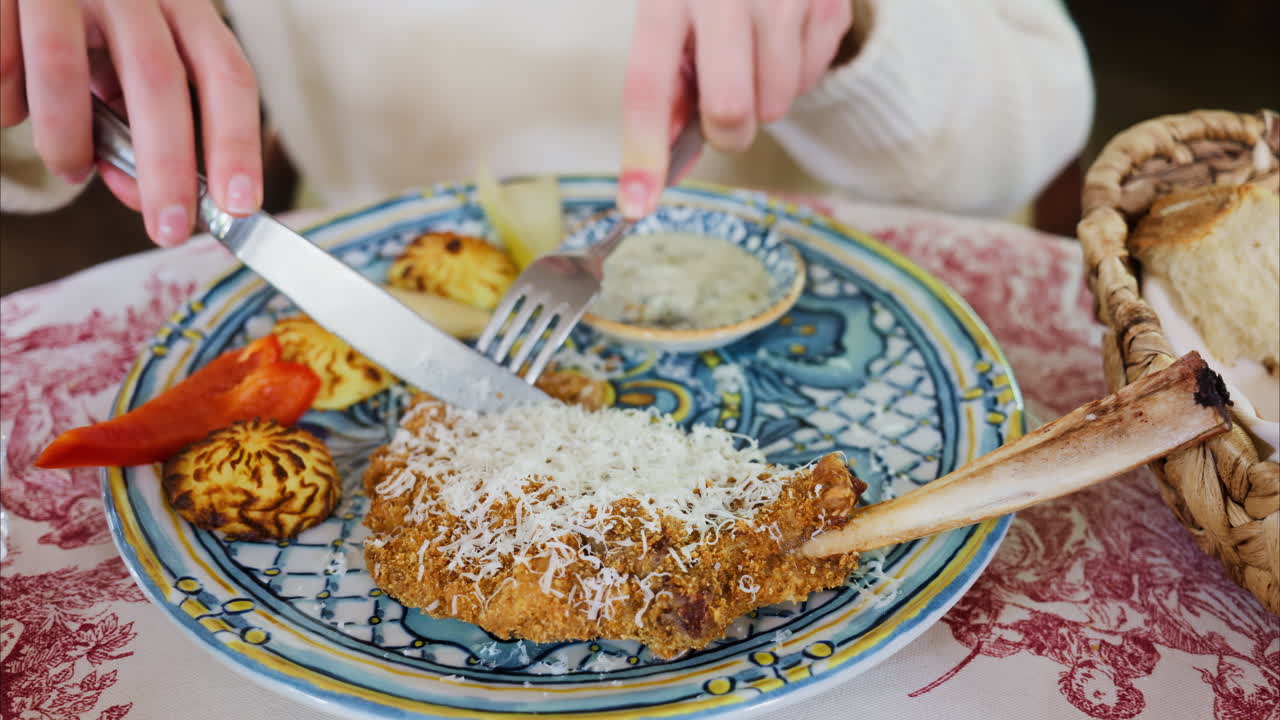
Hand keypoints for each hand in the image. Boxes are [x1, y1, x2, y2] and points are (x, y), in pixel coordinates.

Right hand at [0, 0, 262, 245]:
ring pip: (62, 68)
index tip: (239, 205)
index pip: (226, 75)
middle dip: (166, 167)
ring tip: (69, 168)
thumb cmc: (92, 34)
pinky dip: (10, 104)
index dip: (237, 142)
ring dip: (65, 138)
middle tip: (169, 230)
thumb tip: (142, 197)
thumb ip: (143, 127)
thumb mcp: (132, 72)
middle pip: (157, 79)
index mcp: (183, 10)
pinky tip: (15, 115)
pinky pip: (3, 61)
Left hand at [618, 0, 852, 217]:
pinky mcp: (828, 4)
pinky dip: (796, 75)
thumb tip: (663, 168)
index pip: (649, 87)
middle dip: (726, 132)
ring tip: (756, 57)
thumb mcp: (673, 22)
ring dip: (764, 101)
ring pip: (775, 106)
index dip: (643, 152)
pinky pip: (811, 81)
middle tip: (724, 110)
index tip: (637, 203)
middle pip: (728, 110)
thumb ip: (667, 92)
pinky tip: (783, 41)